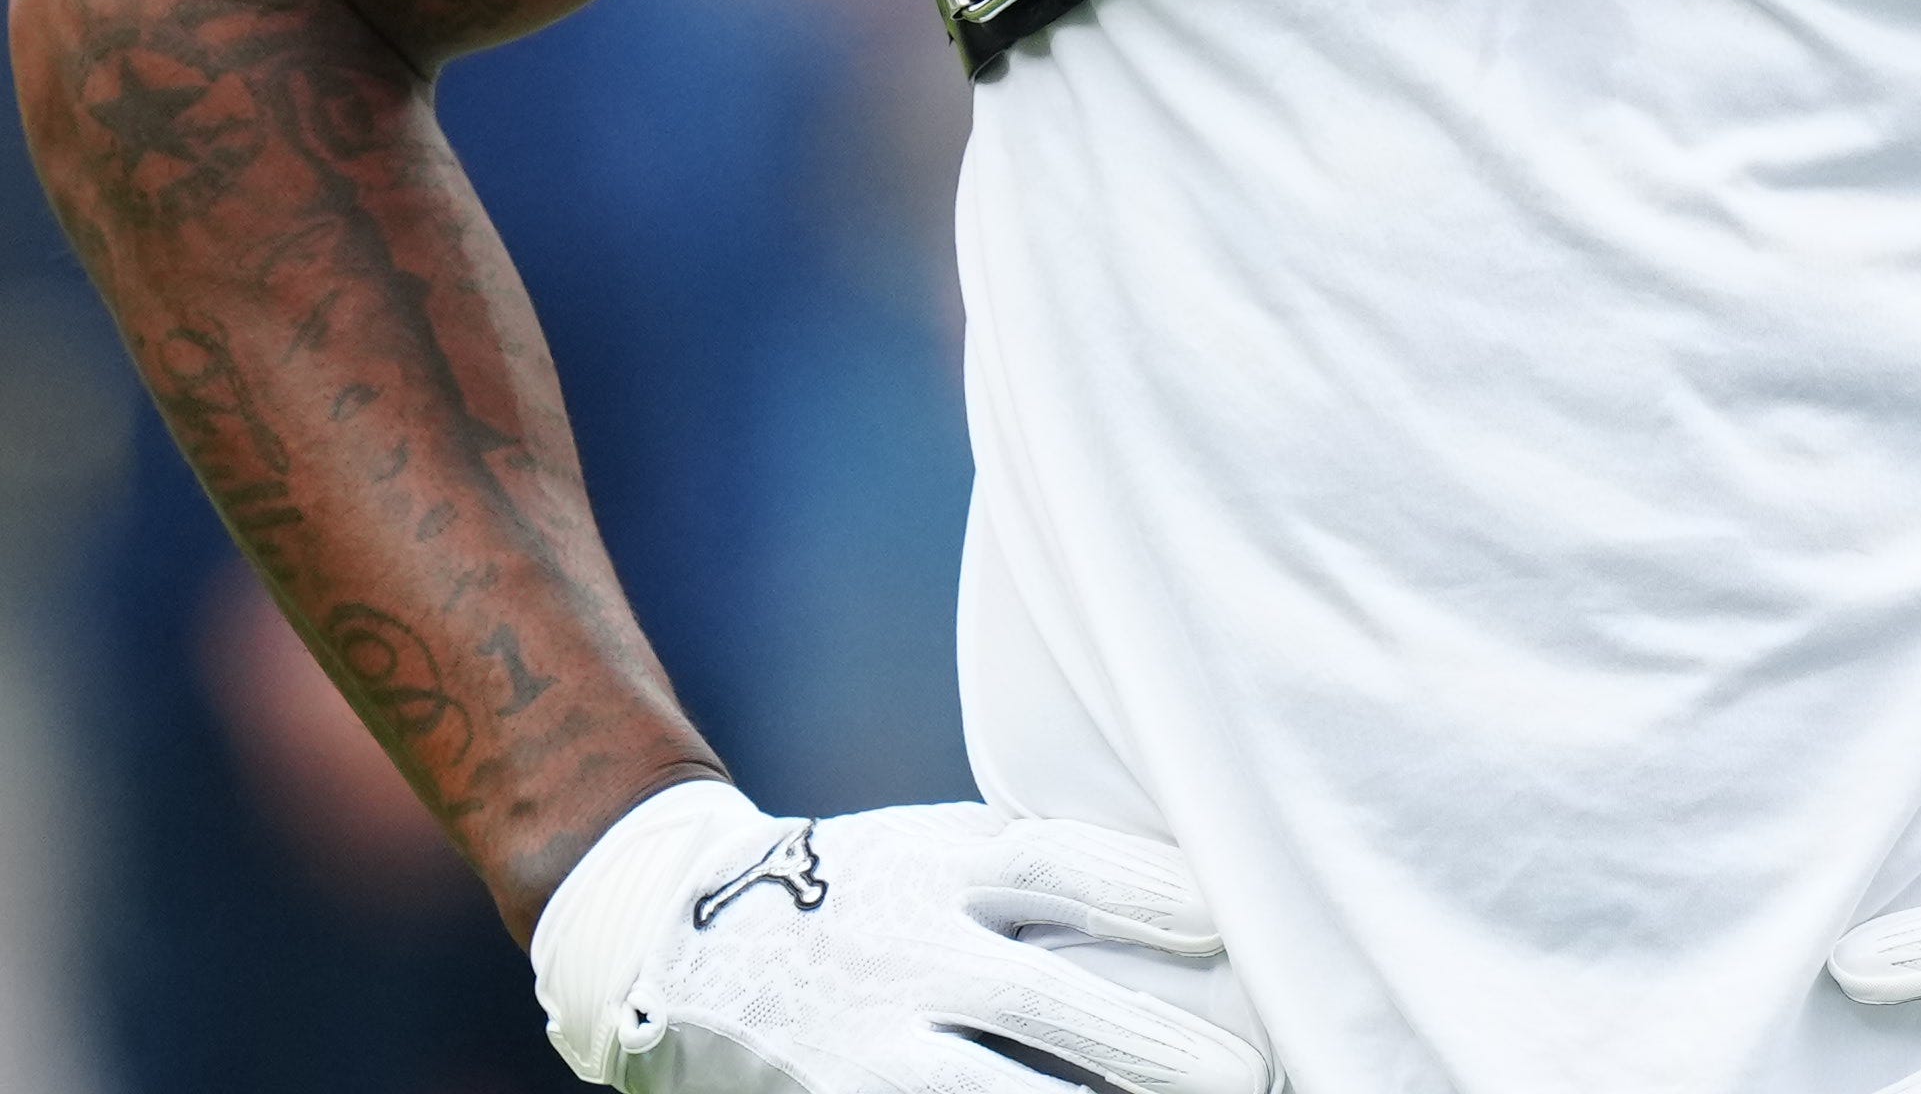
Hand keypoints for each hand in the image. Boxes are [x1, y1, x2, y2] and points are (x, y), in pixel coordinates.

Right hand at [529, 779, 1270, 1093]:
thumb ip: (1022, 870)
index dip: (1147, 892)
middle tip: (1245, 1070)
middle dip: (1146, 1040)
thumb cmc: (851, 890)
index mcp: (936, 863)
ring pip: (991, 1090)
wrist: (675, 933)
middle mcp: (903, 946)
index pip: (1058, 866)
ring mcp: (864, 1037)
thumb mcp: (927, 850)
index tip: (1229, 923)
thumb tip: (1178, 889)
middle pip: (1042, 997)